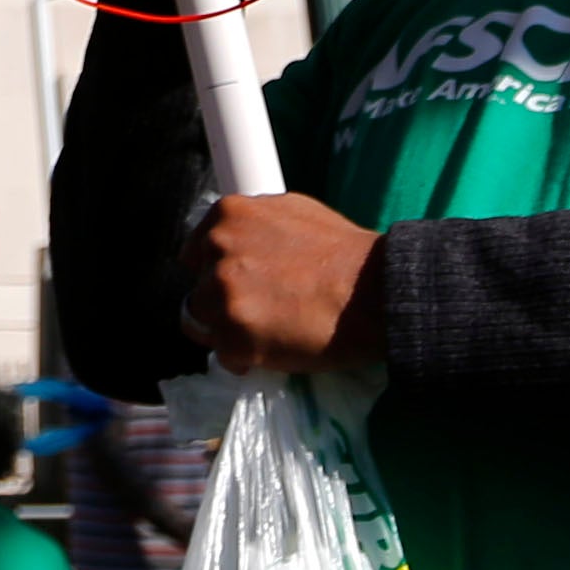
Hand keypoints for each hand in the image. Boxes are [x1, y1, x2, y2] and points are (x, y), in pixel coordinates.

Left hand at [179, 195, 383, 374]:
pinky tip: (276, 349)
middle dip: (223, 303)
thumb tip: (231, 241)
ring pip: (205, 324)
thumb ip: (252, 225)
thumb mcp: (292, 210)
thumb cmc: (342, 251)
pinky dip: (246, 359)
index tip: (239, 286)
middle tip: (263, 312)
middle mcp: (217, 251)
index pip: (195, 253)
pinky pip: (226, 356)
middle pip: (199, 290)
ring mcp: (222, 295)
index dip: (216, 274)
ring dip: (230, 332)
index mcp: (227, 215)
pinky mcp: (233, 337)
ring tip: (269, 332)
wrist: (374, 291)